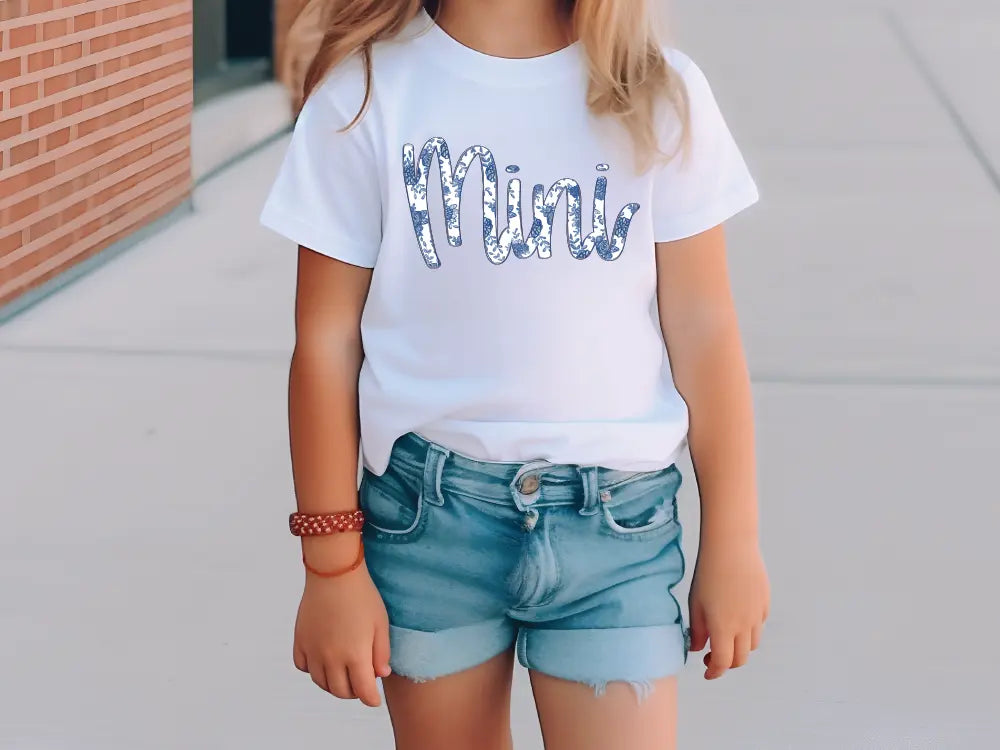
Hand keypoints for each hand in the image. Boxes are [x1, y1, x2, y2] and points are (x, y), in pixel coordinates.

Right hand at [293, 545, 391, 706]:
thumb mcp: (381, 623)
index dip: (370, 699)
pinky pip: (303, 666)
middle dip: (353, 692)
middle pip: (340, 691)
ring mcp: (313, 650)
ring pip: (320, 682)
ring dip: (333, 684)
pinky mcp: (300, 640)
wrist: (334, 572)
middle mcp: (331, 658)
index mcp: (355, 655)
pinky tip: (322, 661)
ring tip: (343, 675)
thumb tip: (380, 674)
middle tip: (361, 684)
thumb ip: (382, 652)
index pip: (363, 691)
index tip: (374, 700)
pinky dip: (312, 670)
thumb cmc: (362, 595)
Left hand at [688, 536, 768, 679]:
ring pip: (753, 644)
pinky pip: (759, 625)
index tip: (706, 672)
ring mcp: (757, 614)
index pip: (722, 663)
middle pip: (740, 658)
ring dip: (739, 648)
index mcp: (724, 628)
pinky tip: (736, 618)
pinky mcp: (765, 602)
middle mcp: (744, 625)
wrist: (731, 546)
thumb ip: (696, 630)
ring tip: (725, 637)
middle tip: (711, 656)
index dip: (714, 672)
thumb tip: (697, 648)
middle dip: (726, 663)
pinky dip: (749, 630)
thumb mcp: (695, 603)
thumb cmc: (708, 573)